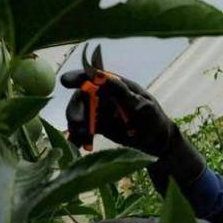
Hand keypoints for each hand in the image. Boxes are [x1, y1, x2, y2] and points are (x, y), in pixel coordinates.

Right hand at [58, 69, 205, 188]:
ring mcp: (98, 112)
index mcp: (114, 85)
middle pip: (81, 98)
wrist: (156, 141)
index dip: (78, 77)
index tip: (65, 81)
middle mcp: (103, 96)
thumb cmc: (152, 118)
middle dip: (75, 110)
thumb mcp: (141, 105)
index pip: (93, 76)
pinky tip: (77, 145)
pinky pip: (83, 130)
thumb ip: (123, 93)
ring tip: (80, 138)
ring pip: (80, 115)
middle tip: (76, 124)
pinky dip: (78, 138)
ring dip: (76, 126)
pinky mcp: (96, 127)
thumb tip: (105, 78)